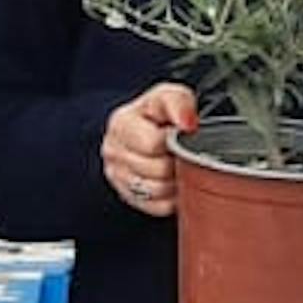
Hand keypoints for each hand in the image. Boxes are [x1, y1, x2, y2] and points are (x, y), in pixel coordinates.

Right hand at [102, 81, 198, 217]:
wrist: (146, 128)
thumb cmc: (159, 113)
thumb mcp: (169, 96)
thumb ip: (179, 103)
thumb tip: (188, 123)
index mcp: (121, 124)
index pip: (152, 144)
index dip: (173, 141)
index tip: (180, 134)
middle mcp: (113, 152)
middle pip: (156, 169)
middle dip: (176, 161)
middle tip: (184, 151)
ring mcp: (118, 177)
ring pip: (157, 191)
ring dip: (176, 180)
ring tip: (180, 165)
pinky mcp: (129, 198)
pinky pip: (158, 206)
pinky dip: (172, 196)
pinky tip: (175, 181)